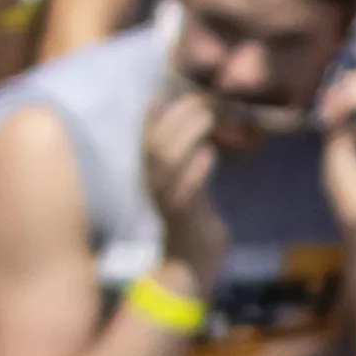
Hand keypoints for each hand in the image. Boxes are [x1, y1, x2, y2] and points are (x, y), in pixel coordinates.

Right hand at [140, 77, 229, 286]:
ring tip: (207, 118)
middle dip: (177, 115)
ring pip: (169, 159)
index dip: (151, 113)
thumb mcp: (188, 183)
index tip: (165, 89)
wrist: (192, 265)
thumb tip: (200, 123)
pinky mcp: (183, 215)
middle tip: (202, 100)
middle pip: (156, 142)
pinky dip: (199, 167)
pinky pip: (188, 185)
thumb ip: (188, 158)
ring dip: (188, 133)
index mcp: (151, 175)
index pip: (145, 137)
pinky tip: (211, 153)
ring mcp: (166, 199)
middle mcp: (153, 184)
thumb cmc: (194, 221)